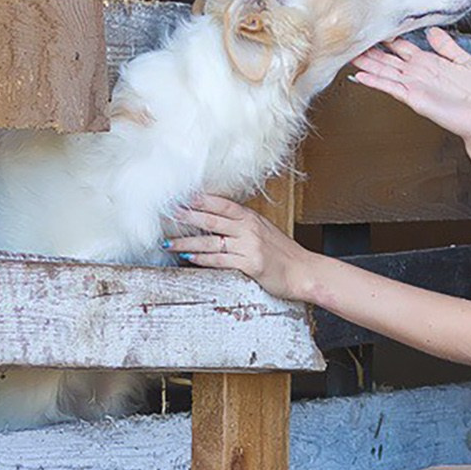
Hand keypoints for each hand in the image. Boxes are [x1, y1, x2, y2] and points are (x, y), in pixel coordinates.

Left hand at [162, 194, 313, 300]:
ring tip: (168, 243)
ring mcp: (249, 246)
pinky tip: (189, 258)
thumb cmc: (283, 254)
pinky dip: (202, 259)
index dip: (199, 200)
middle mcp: (249, 228)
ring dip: (186, 242)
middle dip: (186, 217)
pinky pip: (220, 260)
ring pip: (211, 241)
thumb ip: (241, 224)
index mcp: (250, 217)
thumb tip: (215, 219)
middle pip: (211, 219)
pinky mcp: (250, 264)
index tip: (179, 198)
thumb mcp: (263, 231)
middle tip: (166, 215)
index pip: (221, 203)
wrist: (304, 272)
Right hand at [349, 28, 470, 146]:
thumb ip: (447, 46)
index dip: (389, 38)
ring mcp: (415, 87)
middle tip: (353, 42)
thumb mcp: (466, 60)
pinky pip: (391, 88)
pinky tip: (360, 77)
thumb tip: (432, 31)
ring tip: (350, 57)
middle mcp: (419, 74)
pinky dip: (375, 83)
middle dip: (371, 52)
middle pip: (388, 60)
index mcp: (430, 63)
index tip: (375, 29)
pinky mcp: (415, 99)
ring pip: (385, 72)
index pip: (403, 48)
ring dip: (367, 65)